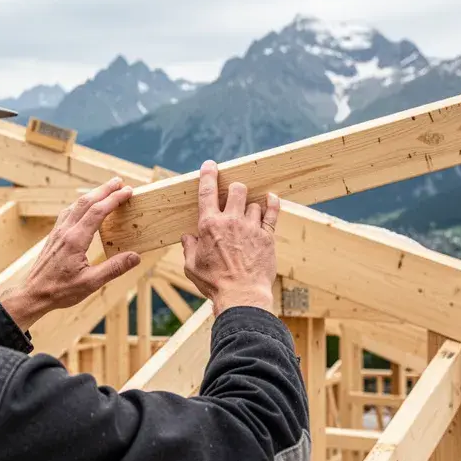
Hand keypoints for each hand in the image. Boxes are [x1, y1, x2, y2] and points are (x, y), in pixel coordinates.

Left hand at [0, 177, 141, 329]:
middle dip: (104, 189)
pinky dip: (81, 204)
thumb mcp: (90, 283)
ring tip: (106, 189)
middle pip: (86, 201)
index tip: (128, 191)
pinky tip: (84, 206)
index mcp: (75, 240)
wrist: (33, 294)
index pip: (98, 211)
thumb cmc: (60, 291)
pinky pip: (68, 212)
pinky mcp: (54, 236)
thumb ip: (114, 269)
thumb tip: (136, 256)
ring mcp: (58, 232)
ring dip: (92, 194)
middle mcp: (65, 231)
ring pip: (76, 204)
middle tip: (120, 181)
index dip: (114, 199)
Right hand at [180, 160, 280, 315]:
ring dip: (250, 206)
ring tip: (247, 217)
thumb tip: (188, 237)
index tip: (210, 165)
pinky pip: (272, 213)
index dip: (208, 175)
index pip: (207, 192)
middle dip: (234, 189)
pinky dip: (272, 204)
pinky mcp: (267, 237)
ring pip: (253, 203)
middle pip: (236, 189)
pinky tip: (271, 199)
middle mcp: (231, 221)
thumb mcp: (192, 267)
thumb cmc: (215, 283)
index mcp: (209, 226)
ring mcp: (251, 228)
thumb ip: (188, 248)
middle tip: (233, 196)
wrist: (242, 295)